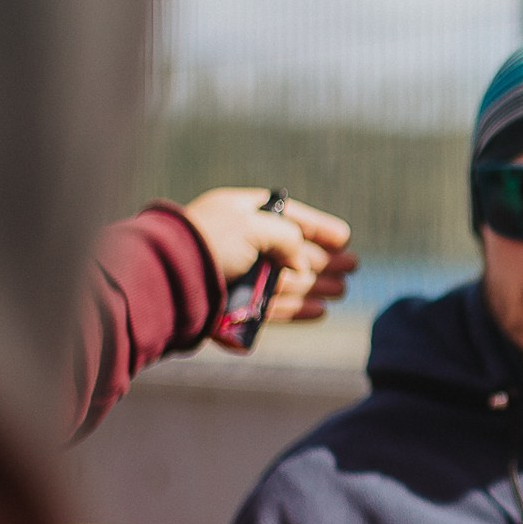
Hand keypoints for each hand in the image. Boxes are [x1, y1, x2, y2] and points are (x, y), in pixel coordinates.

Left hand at [178, 187, 358, 330]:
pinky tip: (320, 310)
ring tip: (342, 289)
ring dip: (316, 285)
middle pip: (290, 252)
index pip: (288, 216)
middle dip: (323, 260)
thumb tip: (300, 259)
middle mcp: (240, 243)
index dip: (318, 227)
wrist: (170, 278)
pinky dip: (297, 309)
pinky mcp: (234, 307)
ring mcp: (237, 276)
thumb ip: (288, 236)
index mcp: (240, 213)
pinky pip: (273, 307)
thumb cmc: (210, 242)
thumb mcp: (255, 225)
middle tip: (352, 266)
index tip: (344, 237)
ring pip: (286, 282)